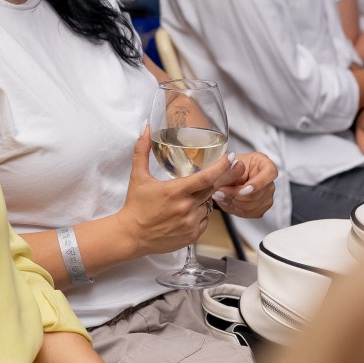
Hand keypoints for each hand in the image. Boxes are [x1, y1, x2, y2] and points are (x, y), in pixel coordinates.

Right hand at [117, 126, 230, 257]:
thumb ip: (142, 149)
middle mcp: (186, 207)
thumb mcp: (138, 175)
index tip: (231, 158)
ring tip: (189, 197)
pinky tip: (187, 212)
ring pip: (209, 205)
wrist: (131, 236)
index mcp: (176, 191)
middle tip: (222, 172)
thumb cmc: (135, 206)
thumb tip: (145, 126)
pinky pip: (206, 220)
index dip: (222, 166)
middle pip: (212, 189)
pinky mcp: (192, 236)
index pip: (206, 177)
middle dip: (218, 180)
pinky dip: (201, 214)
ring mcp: (190, 223)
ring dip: (204, 198)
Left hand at [212, 151, 276, 218]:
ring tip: (220, 195)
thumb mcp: (228, 165)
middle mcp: (269, 181)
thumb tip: (238, 166)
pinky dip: (234, 208)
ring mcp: (267, 196)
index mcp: (265, 164)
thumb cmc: (230, 167)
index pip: (270, 173)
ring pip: (251, 206)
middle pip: (257, 194)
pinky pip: (248, 213)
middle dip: (236, 195)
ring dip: (233, 202)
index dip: (258, 183)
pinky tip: (226, 201)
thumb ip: (232, 169)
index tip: (244, 189)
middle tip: (219, 191)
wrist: (227, 177)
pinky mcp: (261, 208)